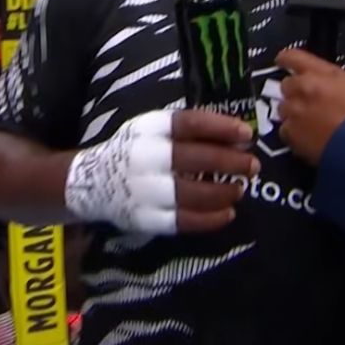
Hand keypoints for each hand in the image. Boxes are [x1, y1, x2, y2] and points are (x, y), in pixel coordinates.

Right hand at [64, 109, 259, 235]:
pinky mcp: (145, 218)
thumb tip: (237, 137)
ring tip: (239, 190)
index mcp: (148, 129)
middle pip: (192, 158)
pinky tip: (228, 214)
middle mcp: (144, 157)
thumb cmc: (135, 151)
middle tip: (253, 166)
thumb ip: (188, 132)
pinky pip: (182, 221)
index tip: (246, 134)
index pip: (188, 123)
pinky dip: (210, 219)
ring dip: (222, 192)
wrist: (91, 183)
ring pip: (190, 193)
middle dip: (229, 162)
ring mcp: (143, 190)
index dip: (220, 127)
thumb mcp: (153, 130)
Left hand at [276, 48, 344, 165]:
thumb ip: (336, 76)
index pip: (292, 56)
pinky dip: (295, 133)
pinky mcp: (290, 133)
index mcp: (318, 72)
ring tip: (313, 123)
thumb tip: (330, 79)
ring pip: (283, 108)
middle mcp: (301, 88)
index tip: (283, 62)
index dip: (286, 59)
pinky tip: (310, 137)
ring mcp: (293, 111)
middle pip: (286, 85)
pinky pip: (285, 130)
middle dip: (295, 92)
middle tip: (310, 102)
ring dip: (294, 113)